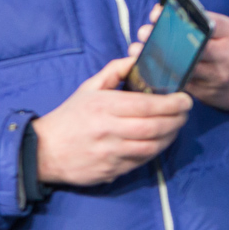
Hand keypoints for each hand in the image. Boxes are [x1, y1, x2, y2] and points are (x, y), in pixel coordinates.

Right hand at [32, 57, 191, 184]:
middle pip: (155, 127)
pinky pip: (142, 161)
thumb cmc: (68, 117)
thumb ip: (114, 71)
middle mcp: (108, 130)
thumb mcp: (87, 88)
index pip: (147, 105)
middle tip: (184, 113)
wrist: (43, 150)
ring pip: (153, 146)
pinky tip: (158, 142)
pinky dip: (155, 151)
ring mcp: (110, 152)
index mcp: (103, 106)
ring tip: (174, 127)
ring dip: (170, 137)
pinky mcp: (111, 170)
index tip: (185, 99)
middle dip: (177, 119)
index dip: (173, 103)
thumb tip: (138, 59)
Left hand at [134, 4, 228, 112]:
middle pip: (190, 48)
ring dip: (156, 59)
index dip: (176, 19)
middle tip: (143, 34)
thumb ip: (202, 23)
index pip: (203, 24)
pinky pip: (180, 85)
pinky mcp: (207, 95)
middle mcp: (226, 57)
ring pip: (181, 69)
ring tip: (137, 51)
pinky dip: (162, 76)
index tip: (156, 15)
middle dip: (162, 40)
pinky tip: (148, 68)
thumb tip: (162, 13)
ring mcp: (216, 78)